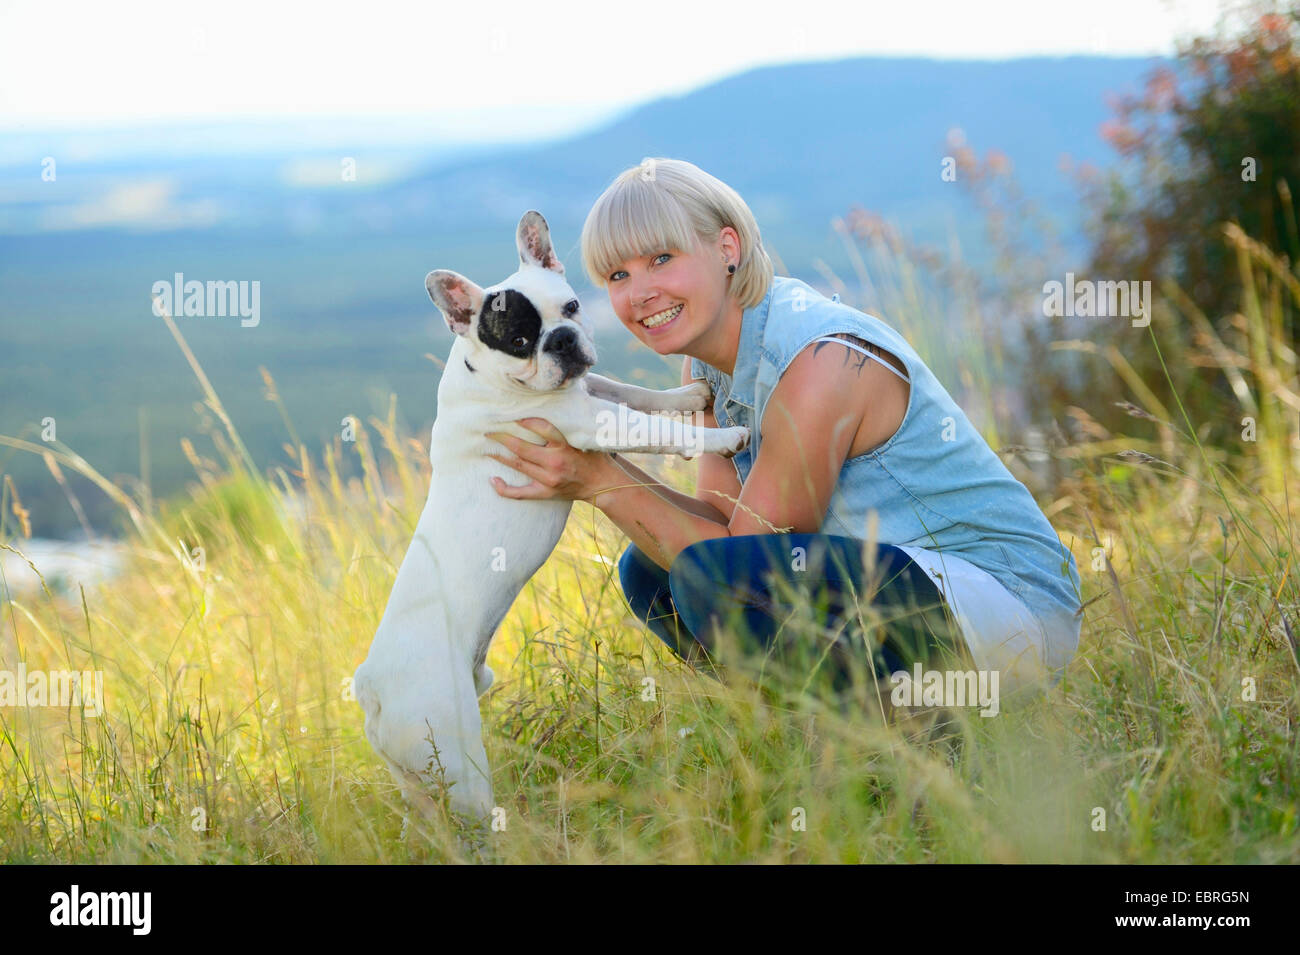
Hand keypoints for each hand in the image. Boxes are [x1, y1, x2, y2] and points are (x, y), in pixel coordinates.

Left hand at [485, 418, 617, 502]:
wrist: (602, 484)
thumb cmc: (593, 457)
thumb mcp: (585, 438)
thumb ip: (571, 425)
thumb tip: (558, 402)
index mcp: (565, 446)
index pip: (543, 428)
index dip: (527, 421)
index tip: (514, 416)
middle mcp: (555, 462)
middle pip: (522, 448)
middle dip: (502, 438)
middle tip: (489, 431)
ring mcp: (549, 479)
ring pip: (518, 465)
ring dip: (500, 456)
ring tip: (487, 447)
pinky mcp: (546, 492)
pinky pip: (521, 493)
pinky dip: (505, 489)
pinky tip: (493, 481)